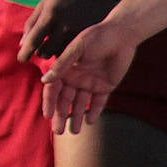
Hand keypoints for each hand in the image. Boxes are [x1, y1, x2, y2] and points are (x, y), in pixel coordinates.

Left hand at [17, 0, 115, 61]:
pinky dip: (67, 52)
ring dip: (54, 52)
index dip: (24, 53)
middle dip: (40, 51)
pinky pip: (73, 55)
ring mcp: (77, 34)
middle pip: (45, 52)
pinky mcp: (88, 39)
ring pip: (58, 56)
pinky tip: (68, 42)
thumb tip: (22, 45)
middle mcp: (64, 26)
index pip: (33, 41)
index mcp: (50, 15)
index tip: (21, 59)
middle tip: (43, 44)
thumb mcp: (45, 4)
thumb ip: (31, 23)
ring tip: (57, 41)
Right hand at [39, 20, 137, 134]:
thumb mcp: (77, 48)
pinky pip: (98, 102)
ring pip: (81, 104)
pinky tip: (89, 121)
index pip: (54, 88)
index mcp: (66, 68)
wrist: (121, 35)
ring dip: (76, 117)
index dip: (49, 101)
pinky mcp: (106, 86)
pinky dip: (94, 112)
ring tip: (74, 132)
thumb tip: (44, 81)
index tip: (47, 115)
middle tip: (58, 131)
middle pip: (65, 100)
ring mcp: (91, 83)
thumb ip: (62, 65)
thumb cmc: (97, 37)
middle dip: (61, 115)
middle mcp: (76, 77)